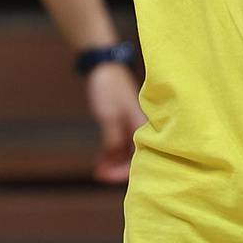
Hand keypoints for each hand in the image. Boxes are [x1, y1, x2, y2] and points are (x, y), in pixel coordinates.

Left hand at [86, 63, 145, 183]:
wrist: (104, 66)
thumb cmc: (109, 88)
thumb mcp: (109, 116)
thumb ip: (114, 140)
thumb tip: (118, 161)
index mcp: (144, 126)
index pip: (141, 157)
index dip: (124, 171)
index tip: (108, 176)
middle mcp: (142, 128)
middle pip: (136, 157)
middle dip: (118, 170)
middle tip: (101, 176)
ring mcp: (133, 126)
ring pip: (127, 152)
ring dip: (113, 163)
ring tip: (98, 172)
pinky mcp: (124, 123)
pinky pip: (120, 144)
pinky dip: (111, 154)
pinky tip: (100, 162)